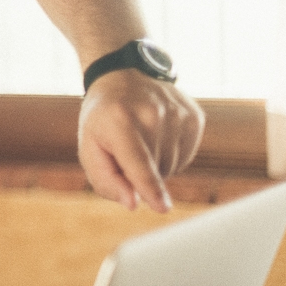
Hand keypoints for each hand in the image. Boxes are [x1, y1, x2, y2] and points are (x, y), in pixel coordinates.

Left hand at [78, 69, 204, 212]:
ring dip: (156, 165)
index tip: (163, 207)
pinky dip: (172, 155)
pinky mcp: (195, 115)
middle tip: (125, 146)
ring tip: (141, 138)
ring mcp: (178, 112)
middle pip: (156, 171)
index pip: (138, 162)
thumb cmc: (103, 122)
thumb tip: (133, 203)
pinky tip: (158, 135)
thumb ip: (106, 180)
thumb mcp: (90, 148)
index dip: (150, 187)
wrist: (122, 78)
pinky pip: (187, 157)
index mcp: (120, 121)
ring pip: (173, 166)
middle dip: (139, 173)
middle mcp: (152, 114)